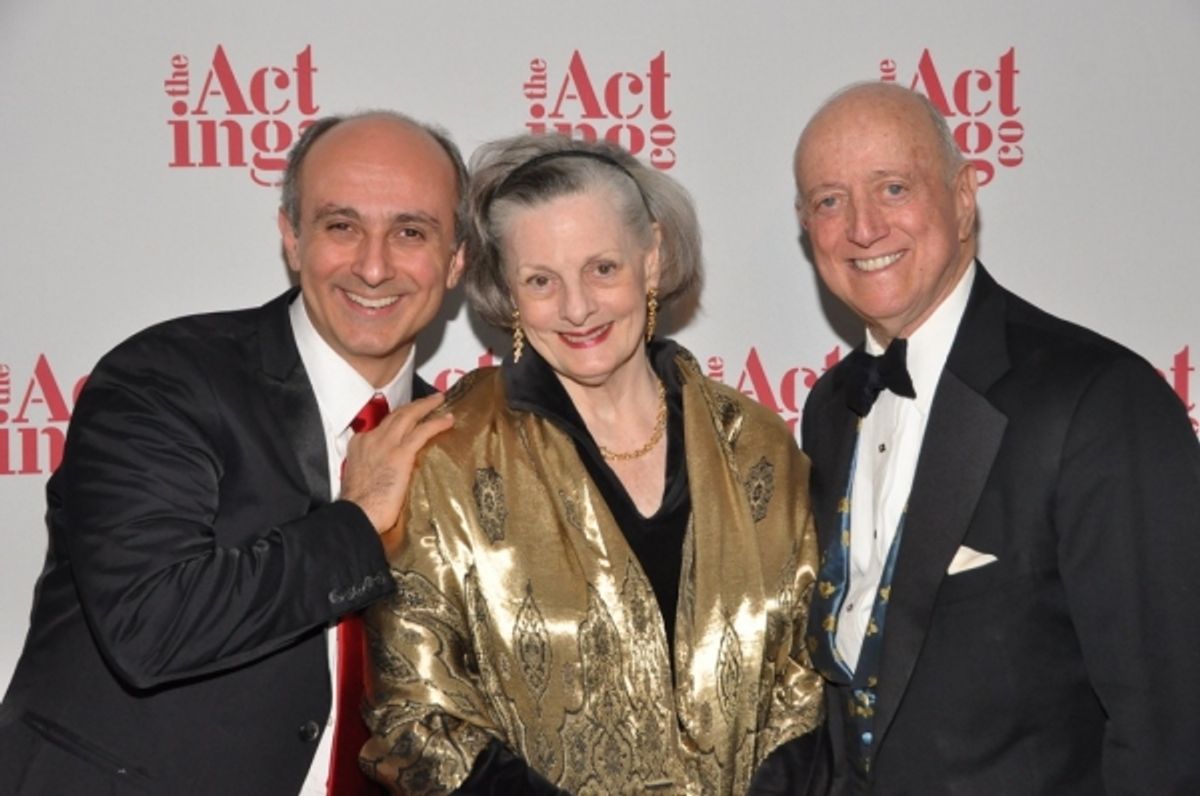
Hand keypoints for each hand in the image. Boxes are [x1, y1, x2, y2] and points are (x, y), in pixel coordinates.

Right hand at [341, 392, 453, 539]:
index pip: (381, 426)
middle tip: (430, 400)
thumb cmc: (359, 506)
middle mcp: (372, 438)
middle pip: (396, 415)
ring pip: (409, 416)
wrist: (357, 513)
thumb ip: (373, 468)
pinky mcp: (401, 452)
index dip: (397, 420)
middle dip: (414, 405)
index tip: (409, 418)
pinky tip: (448, 421)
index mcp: (359, 444)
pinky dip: (436, 423)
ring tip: (440, 401)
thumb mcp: (360, 478)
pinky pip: (423, 431)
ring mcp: (386, 443)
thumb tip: (387, 473)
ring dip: (426, 406)